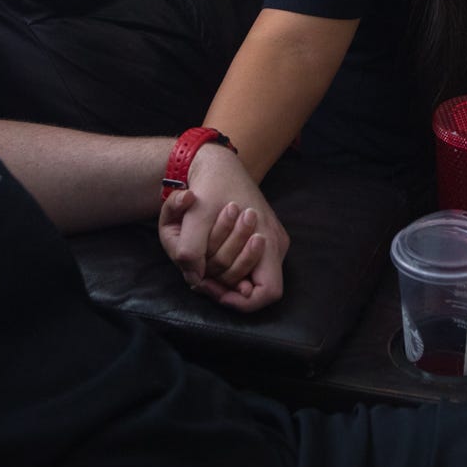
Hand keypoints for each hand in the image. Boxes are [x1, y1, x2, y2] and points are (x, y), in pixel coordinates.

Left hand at [156, 144, 289, 310]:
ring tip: (201, 264)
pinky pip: (248, 265)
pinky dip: (227, 265)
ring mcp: (270, 242)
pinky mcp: (262, 238)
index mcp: (269, 240)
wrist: (218, 164)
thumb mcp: (195, 215)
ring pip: (250, 277)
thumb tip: (193, 279)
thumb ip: (191, 250)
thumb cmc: (211, 186)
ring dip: (224, 274)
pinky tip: (209, 256)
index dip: (243, 302)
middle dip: (225, 286)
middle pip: (255, 288)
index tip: (215, 291)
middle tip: (198, 277)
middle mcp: (275, 245)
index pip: (268, 293)